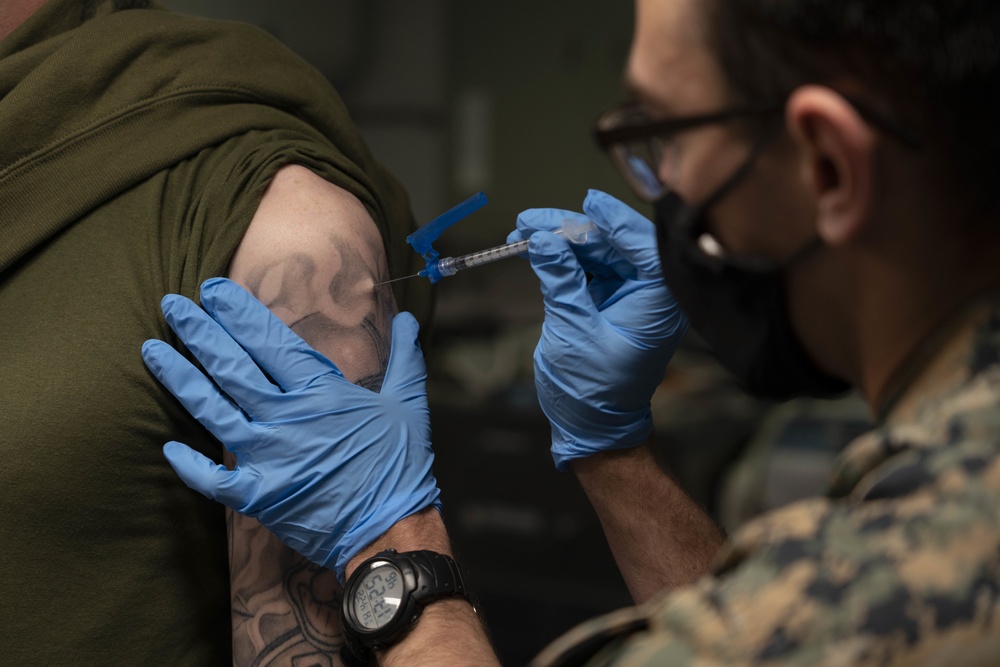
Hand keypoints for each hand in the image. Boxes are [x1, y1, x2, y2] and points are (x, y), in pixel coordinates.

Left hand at [141, 278, 439, 580]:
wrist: (390, 528)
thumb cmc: (399, 465)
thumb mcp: (409, 404)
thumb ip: (406, 358)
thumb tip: (409, 321)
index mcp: (320, 392)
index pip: (270, 342)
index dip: (239, 314)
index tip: (213, 290)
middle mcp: (285, 418)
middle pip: (232, 367)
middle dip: (199, 332)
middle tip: (172, 305)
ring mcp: (266, 457)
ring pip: (212, 410)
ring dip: (180, 379)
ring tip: (152, 351)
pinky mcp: (257, 495)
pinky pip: (212, 478)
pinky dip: (188, 463)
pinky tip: (167, 445)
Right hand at [510, 189, 688, 469]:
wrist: (593, 427)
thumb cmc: (593, 390)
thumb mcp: (573, 331)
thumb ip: (560, 281)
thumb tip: (541, 239)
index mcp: (659, 302)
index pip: (643, 246)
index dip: (614, 221)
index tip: (588, 202)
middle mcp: (650, 294)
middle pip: (615, 245)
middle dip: (573, 230)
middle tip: (532, 220)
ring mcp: (629, 297)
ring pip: (597, 254)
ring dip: (561, 242)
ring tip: (522, 230)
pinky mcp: (608, 302)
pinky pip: (587, 270)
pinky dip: (561, 260)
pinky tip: (533, 247)